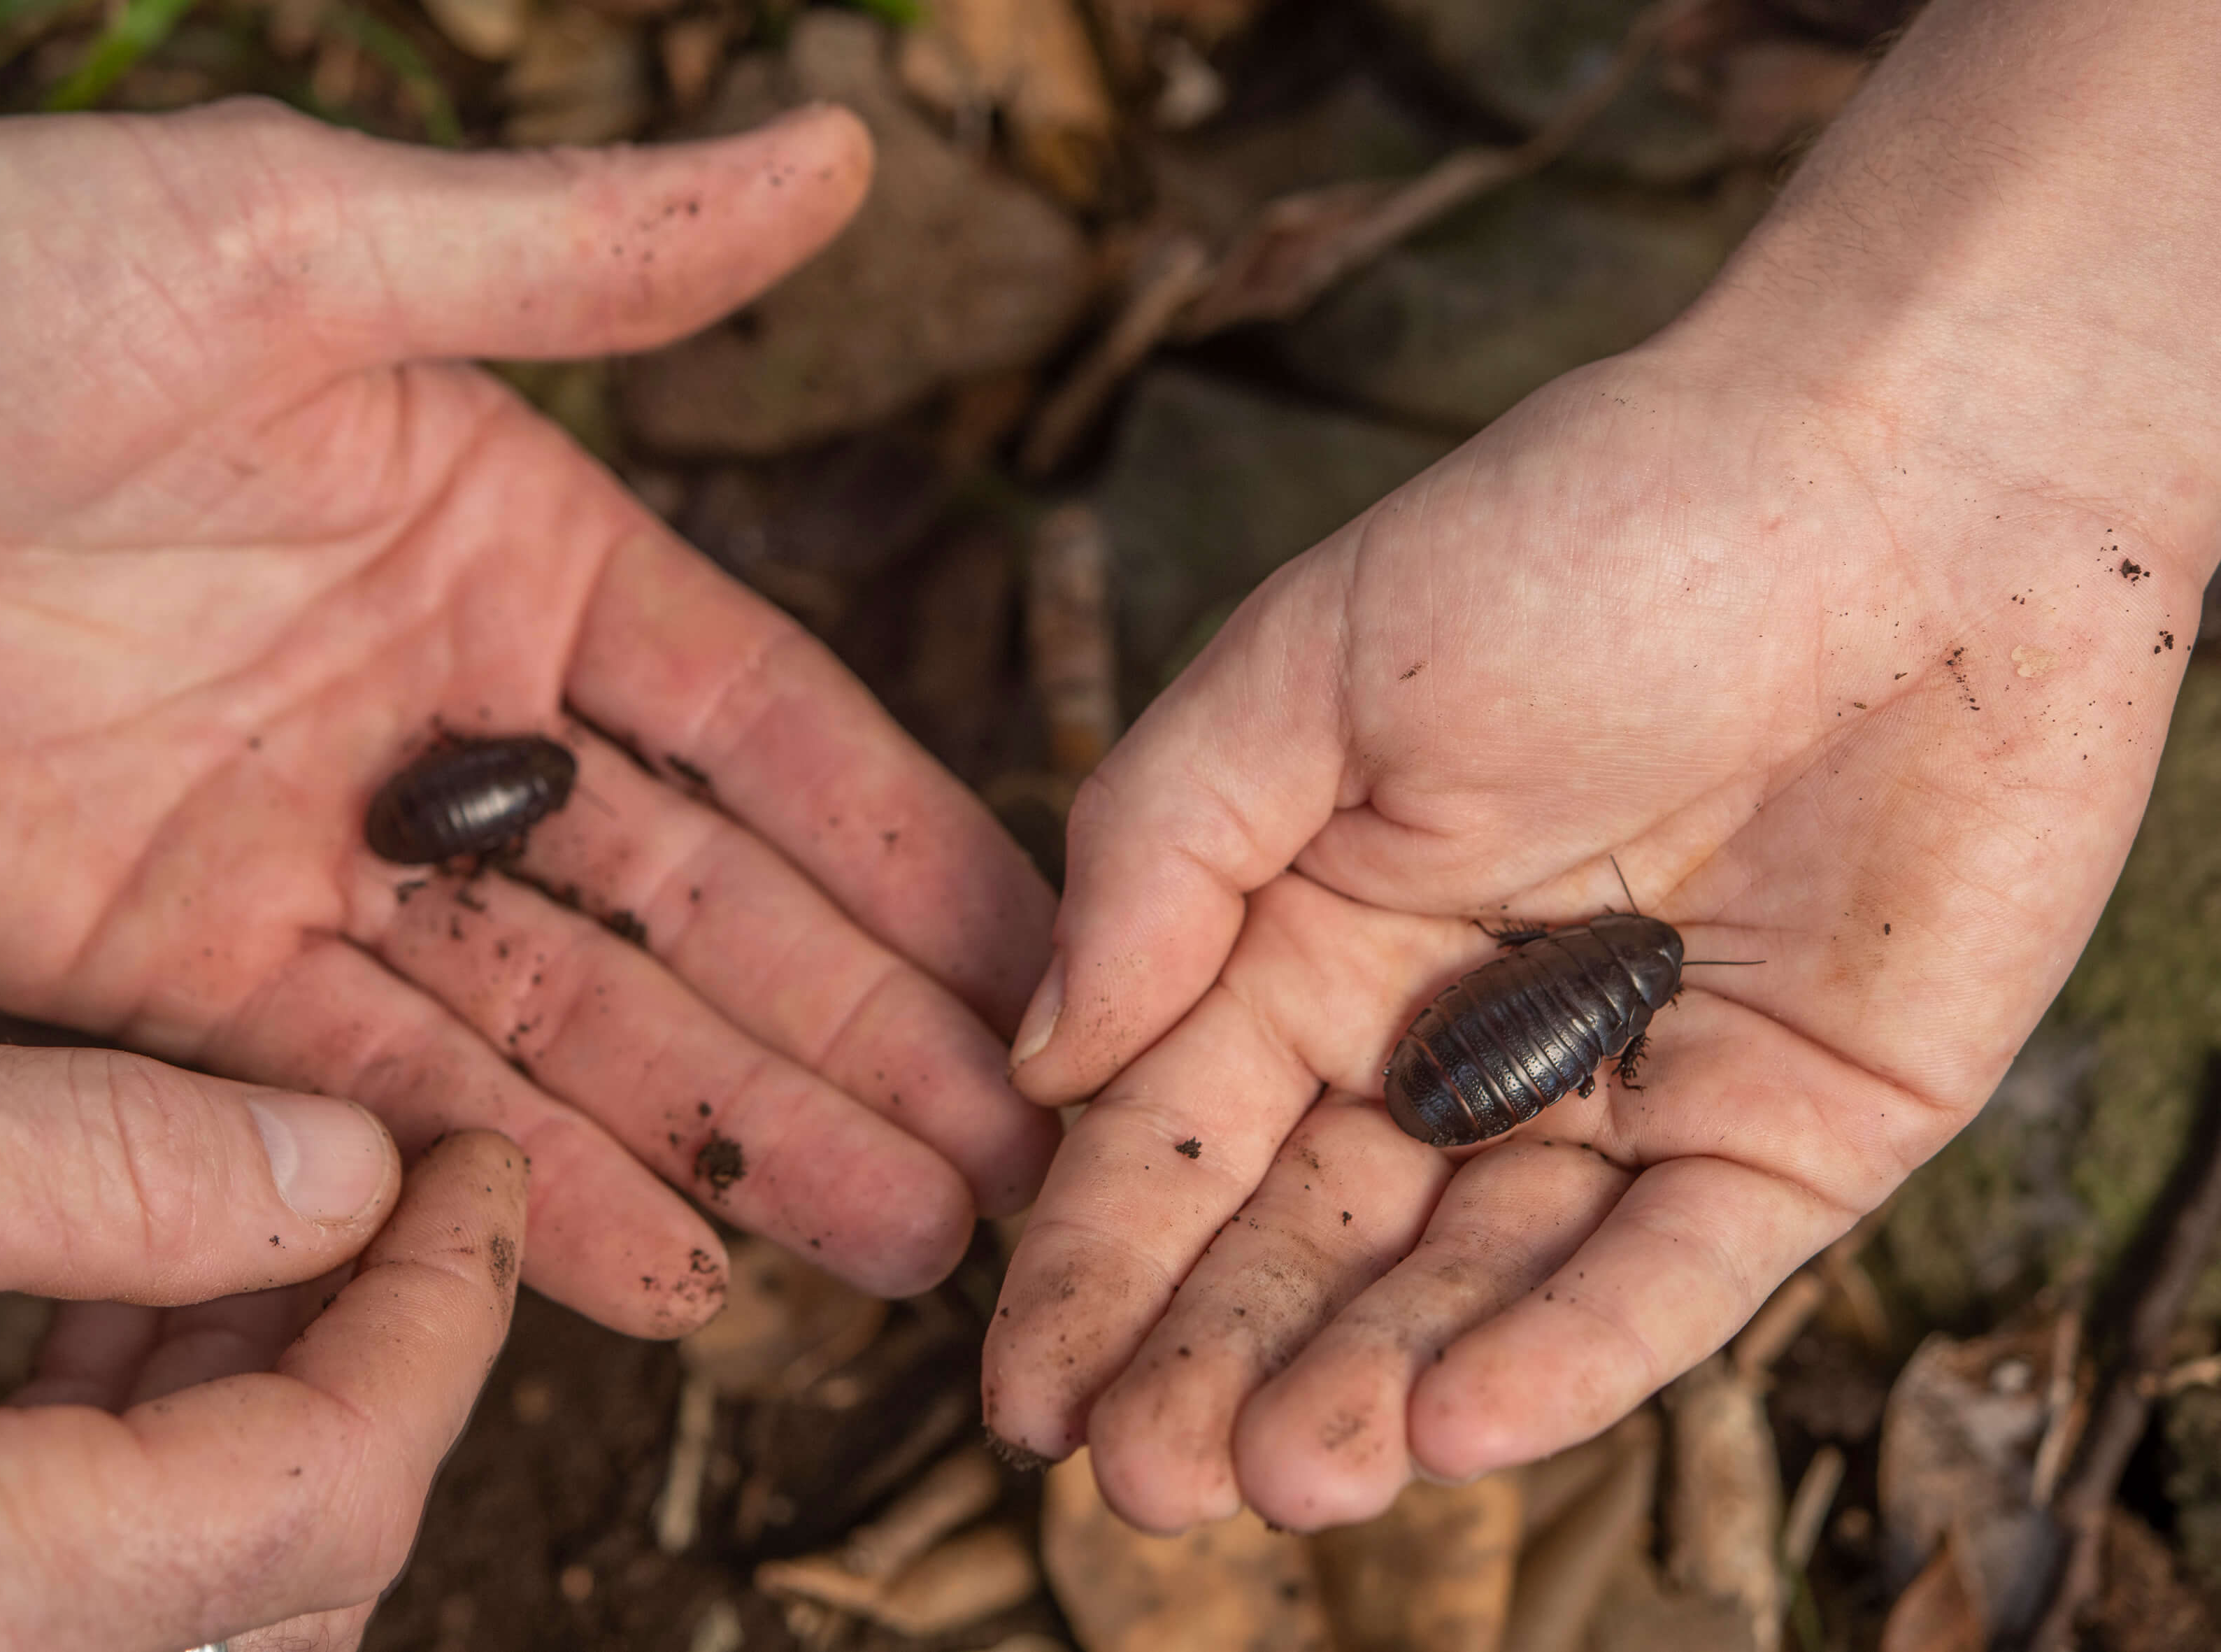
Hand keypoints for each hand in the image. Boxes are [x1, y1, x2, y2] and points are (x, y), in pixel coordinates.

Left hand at [0, 101, 1057, 1331]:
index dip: (908, 845)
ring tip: (897, 1243)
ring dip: (740, 1136)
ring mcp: (326, 855)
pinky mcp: (190, 974)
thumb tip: (838, 146)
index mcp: (507, 545)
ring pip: (579, 1024)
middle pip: (705, 907)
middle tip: (1013, 1151)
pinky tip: (664, 1272)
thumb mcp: (288, 237)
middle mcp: (445, 715)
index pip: (764, 726)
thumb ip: (576, 249)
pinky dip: (524, 1184)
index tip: (1038, 950)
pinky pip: (393, 1094)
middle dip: (863, 1032)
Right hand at [0, 1006, 523, 1650]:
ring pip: (214, 1584)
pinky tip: (129, 1298)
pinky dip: (152, 1441)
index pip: (330, 1488)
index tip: (480, 1165)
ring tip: (274, 1212)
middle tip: (395, 1186)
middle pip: (301, 1561)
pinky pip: (91, 1581)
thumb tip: (345, 1171)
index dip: (442, 1311)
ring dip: (272, 1393)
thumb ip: (95, 1163)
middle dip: (379, 1357)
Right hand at [982, 0, 2220, 1529]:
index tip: (1025, 1389)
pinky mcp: (1787, 1137)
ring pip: (1473, 1284)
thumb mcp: (1308, 663)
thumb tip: (1043, 1055)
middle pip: (1312, 1236)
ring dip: (1369, 1386)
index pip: (1183, 1129)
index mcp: (1322, 927)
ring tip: (1278, 1479)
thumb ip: (1157, 856)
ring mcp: (1623, 1094)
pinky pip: (1665, 1277)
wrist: (1920, 474)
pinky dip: (1567, 1355)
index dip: (1096, 1261)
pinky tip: (1455, 1426)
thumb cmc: (1589, 525)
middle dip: (1214, 1360)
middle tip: (1138, 1478)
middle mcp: (1454, 1034)